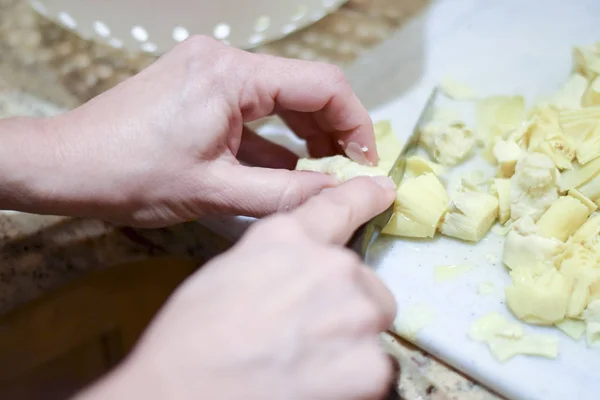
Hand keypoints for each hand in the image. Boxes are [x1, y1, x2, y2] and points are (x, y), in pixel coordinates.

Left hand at [25, 35, 376, 226]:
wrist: (65, 166)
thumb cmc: (130, 176)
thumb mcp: (216, 191)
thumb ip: (286, 194)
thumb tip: (341, 195)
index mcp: (231, 75)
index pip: (322, 84)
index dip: (356, 123)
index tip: (367, 162)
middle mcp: (223, 61)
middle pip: (303, 87)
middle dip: (332, 129)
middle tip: (347, 172)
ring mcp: (209, 71)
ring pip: (279, 97)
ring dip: (305, 134)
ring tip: (322, 173)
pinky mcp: (199, 88)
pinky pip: (251, 108)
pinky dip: (273, 136)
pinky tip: (286, 167)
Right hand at [77, 176, 396, 399]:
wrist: (183, 394)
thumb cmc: (191, 338)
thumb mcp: (228, 274)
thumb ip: (277, 262)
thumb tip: (297, 274)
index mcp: (291, 238)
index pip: (340, 206)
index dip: (365, 197)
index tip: (384, 191)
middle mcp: (333, 266)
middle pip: (363, 282)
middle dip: (344, 305)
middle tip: (306, 334)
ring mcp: (356, 314)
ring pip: (369, 326)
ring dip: (349, 342)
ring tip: (305, 365)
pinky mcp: (371, 366)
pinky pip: (373, 369)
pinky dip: (352, 381)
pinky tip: (315, 387)